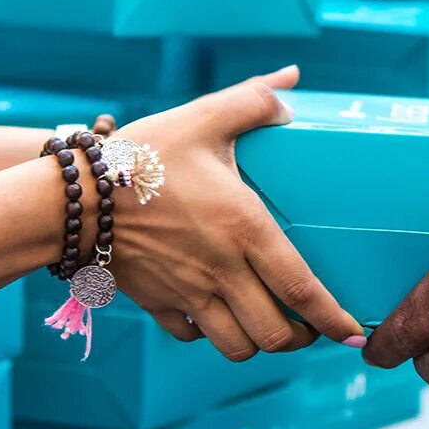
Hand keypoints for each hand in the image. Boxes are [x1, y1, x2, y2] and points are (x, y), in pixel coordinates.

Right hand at [106, 66, 364, 359]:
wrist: (73, 196)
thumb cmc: (144, 156)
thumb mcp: (203, 118)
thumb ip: (253, 100)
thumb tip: (292, 81)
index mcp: (243, 229)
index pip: (301, 290)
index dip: (334, 318)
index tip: (355, 331)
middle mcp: (221, 271)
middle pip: (274, 334)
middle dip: (300, 338)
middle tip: (309, 322)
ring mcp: (187, 293)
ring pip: (237, 347)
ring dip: (259, 342)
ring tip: (268, 324)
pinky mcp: (156, 302)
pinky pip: (193, 336)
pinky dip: (211, 333)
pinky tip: (216, 312)